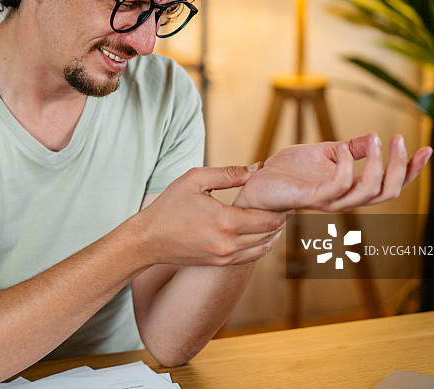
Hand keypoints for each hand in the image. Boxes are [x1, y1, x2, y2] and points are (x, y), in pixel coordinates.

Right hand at [139, 166, 290, 266]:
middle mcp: (228, 244)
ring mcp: (224, 257)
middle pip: (270, 233)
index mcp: (225, 221)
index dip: (281, 208)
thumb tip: (256, 169)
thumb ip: (228, 174)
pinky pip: (251, 257)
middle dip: (280, 219)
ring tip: (276, 217)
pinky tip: (262, 233)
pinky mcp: (220, 264)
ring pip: (263, 247)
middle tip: (285, 205)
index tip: (284, 197)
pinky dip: (261, 245)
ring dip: (273, 233)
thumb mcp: (195, 180)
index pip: (268, 218)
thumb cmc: (169, 206)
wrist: (148, 240)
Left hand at [233, 133, 431, 211]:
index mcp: (353, 188)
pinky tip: (344, 150)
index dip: (412, 170)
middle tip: (399, 140)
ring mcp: (330, 200)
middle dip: (401, 168)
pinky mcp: (312, 198)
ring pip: (368, 192)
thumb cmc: (291, 171)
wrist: (260, 182)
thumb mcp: (326, 153)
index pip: (391, 184)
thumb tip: (375, 137)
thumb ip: (351, 148)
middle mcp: (346, 199)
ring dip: (379, 166)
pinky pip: (339, 187)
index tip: (427, 149)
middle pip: (388, 192)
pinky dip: (347, 167)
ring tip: (379, 141)